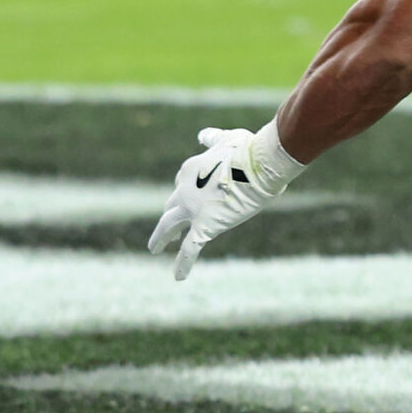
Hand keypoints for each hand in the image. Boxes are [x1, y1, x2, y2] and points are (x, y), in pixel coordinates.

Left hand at [147, 124, 305, 279]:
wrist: (257, 165)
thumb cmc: (248, 149)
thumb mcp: (227, 138)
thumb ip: (212, 139)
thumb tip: (201, 135)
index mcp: (189, 170)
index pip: (183, 183)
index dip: (189, 191)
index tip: (198, 196)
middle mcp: (184, 190)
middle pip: (171, 206)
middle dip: (169, 216)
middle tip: (166, 228)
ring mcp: (191, 211)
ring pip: (169, 226)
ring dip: (161, 237)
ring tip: (155, 248)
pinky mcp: (203, 228)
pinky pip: (189, 250)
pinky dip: (182, 264)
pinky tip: (178, 277)